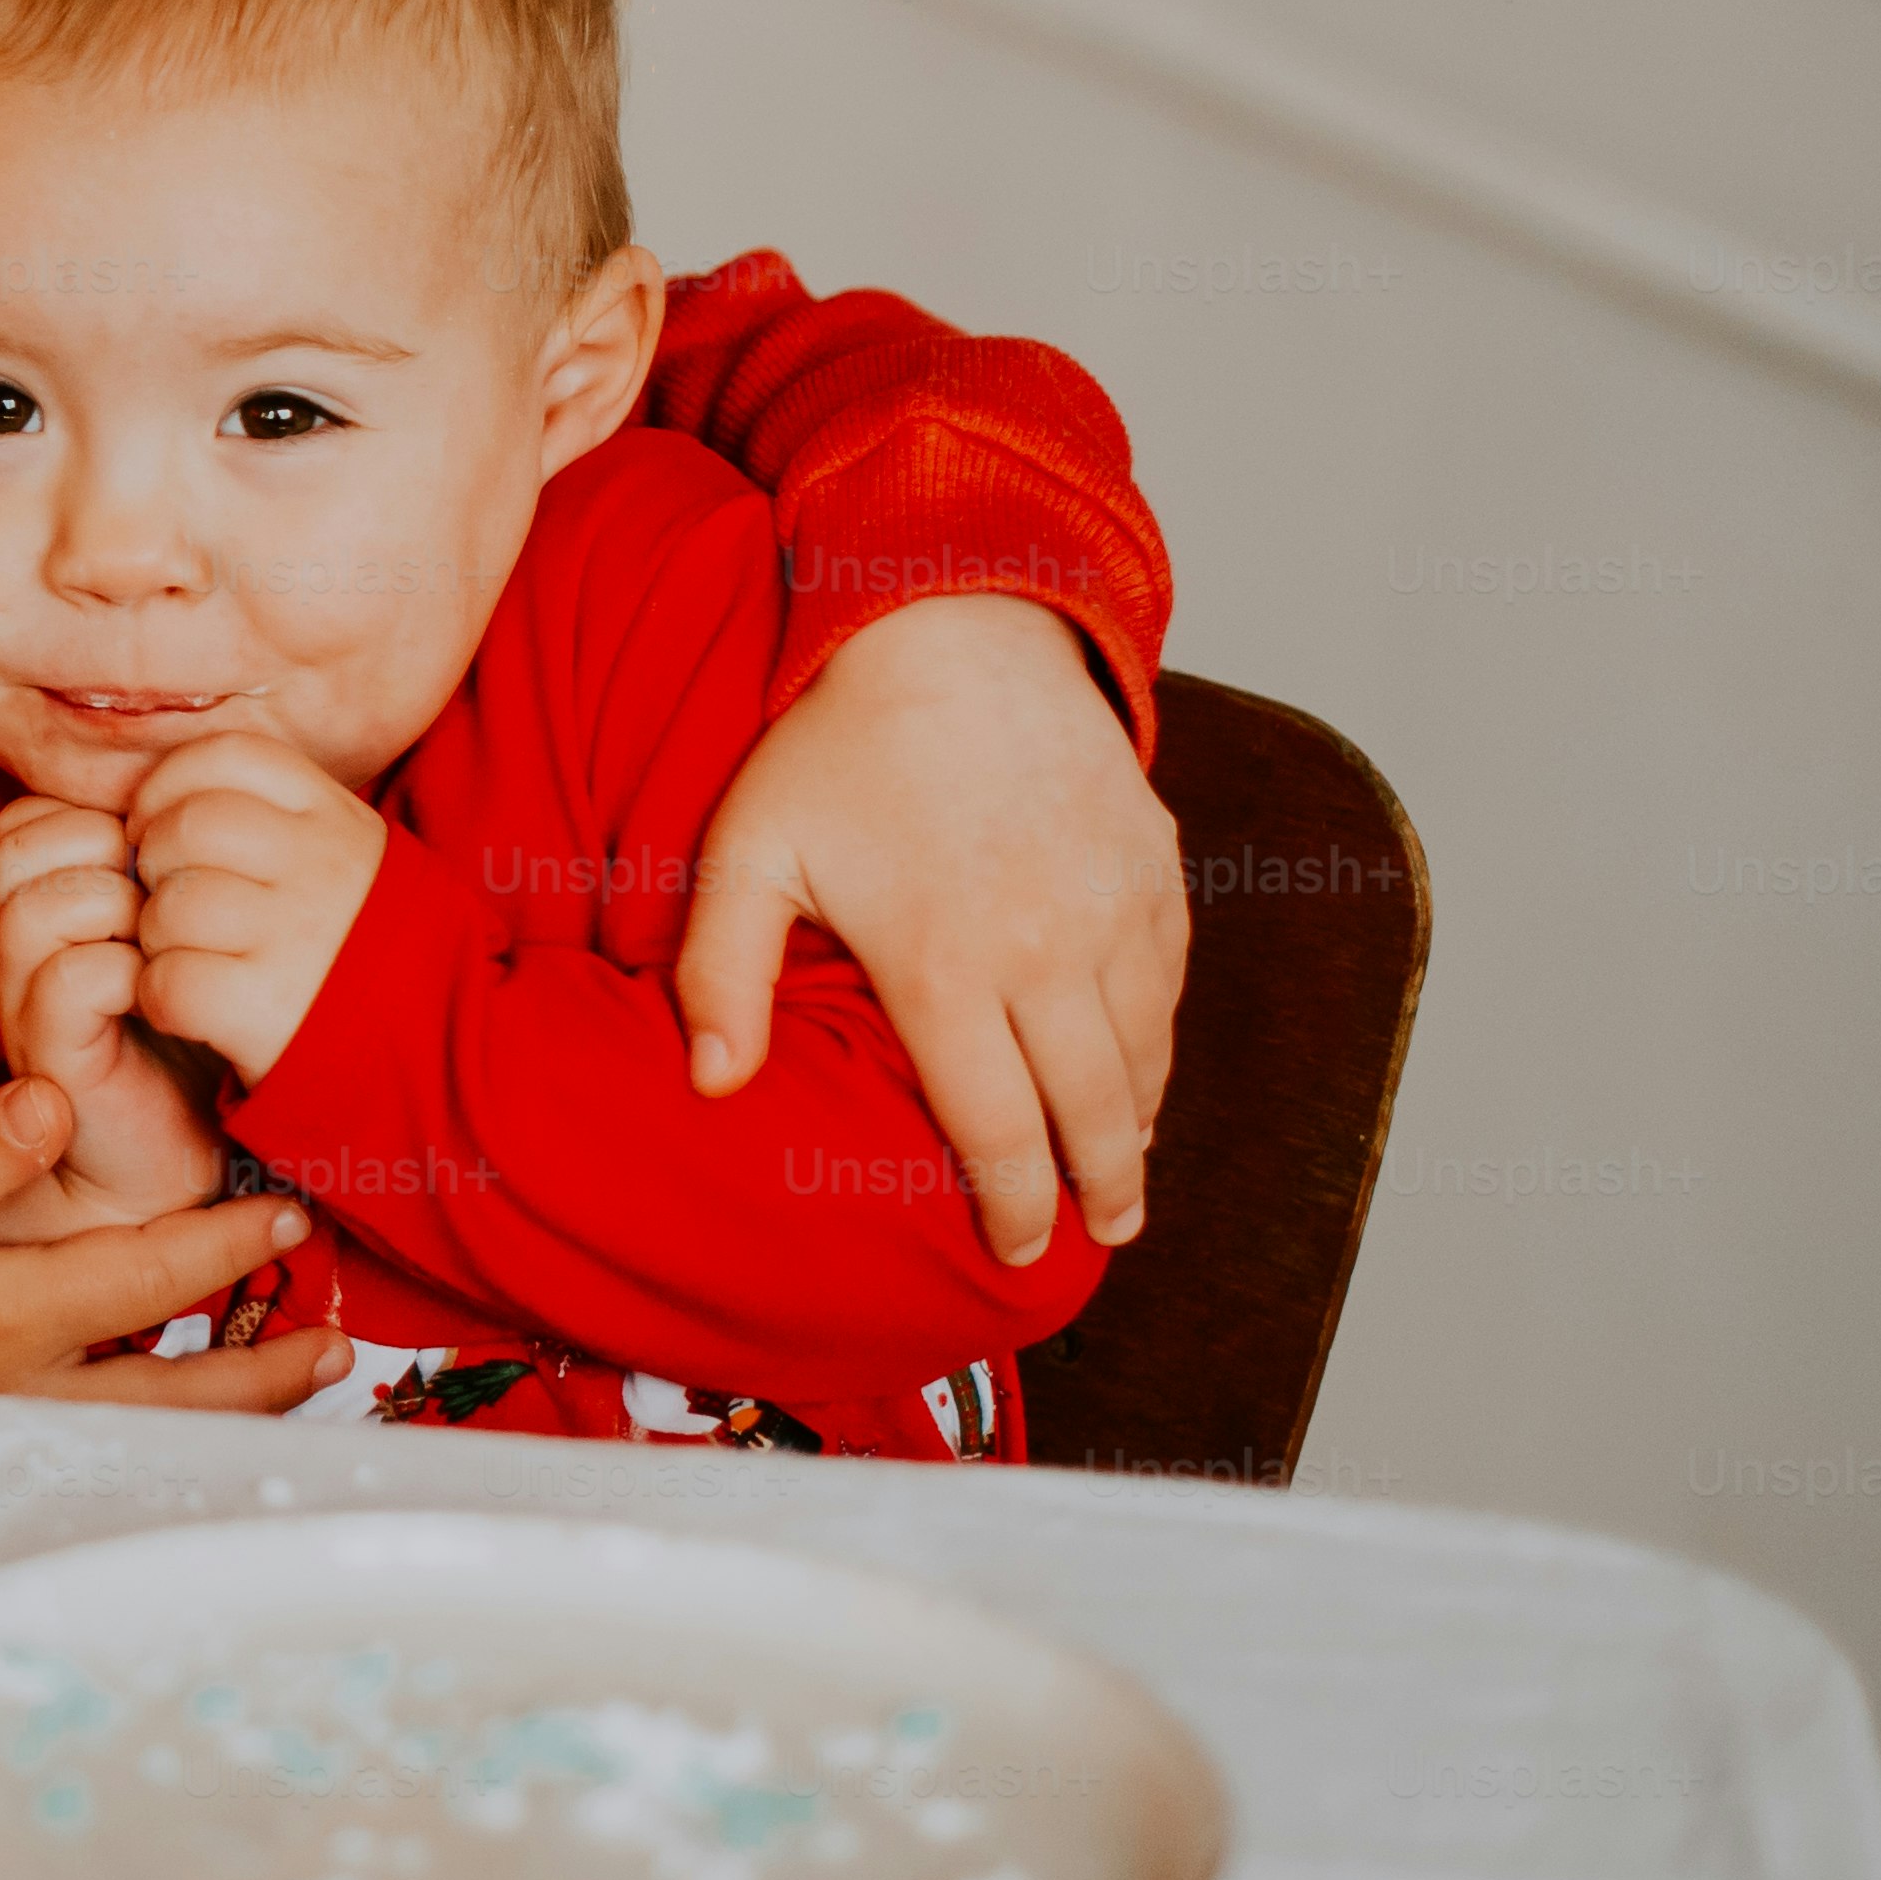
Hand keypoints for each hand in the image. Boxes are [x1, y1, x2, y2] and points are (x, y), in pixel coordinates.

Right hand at [0, 795, 233, 1242]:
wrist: (174, 1152)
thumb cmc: (184, 1029)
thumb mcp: (173, 926)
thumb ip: (163, 859)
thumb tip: (196, 784)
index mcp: (37, 896)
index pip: (38, 805)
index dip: (110, 814)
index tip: (165, 866)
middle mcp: (12, 940)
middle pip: (25, 838)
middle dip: (111, 851)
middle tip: (164, 902)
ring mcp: (20, 996)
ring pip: (41, 900)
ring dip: (121, 910)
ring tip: (164, 947)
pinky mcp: (48, 1053)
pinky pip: (73, 976)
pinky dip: (131, 975)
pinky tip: (163, 998)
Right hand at [0, 1080, 355, 1407]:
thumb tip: (54, 1106)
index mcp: (0, 1320)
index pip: (142, 1284)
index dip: (222, 1249)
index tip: (291, 1221)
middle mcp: (20, 1387)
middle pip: (176, 1396)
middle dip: (264, 1369)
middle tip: (338, 1343)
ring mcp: (7, 1422)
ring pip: (152, 1432)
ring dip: (232, 1407)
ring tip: (297, 1383)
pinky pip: (110, 1442)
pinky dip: (171, 1427)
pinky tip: (198, 1412)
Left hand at [130, 731, 390, 1082]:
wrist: (446, 1054)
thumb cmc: (366, 952)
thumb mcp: (351, 860)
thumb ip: (278, 821)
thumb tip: (170, 801)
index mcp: (337, 818)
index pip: (229, 756)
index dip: (169, 783)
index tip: (153, 821)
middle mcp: (321, 865)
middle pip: (187, 825)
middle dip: (152, 863)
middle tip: (164, 902)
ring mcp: (296, 935)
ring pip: (171, 904)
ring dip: (155, 938)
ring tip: (184, 960)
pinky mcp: (268, 1007)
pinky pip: (170, 980)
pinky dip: (159, 997)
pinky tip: (186, 1009)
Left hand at [675, 591, 1180, 1263]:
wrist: (951, 627)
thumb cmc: (834, 744)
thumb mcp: (748, 851)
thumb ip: (720, 972)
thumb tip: (708, 1085)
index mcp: (946, 963)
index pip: (996, 1128)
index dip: (1012, 1205)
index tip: (1017, 1252)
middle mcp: (1048, 948)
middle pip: (1092, 1113)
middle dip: (1097, 1192)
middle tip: (1096, 1240)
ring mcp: (1116, 907)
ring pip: (1146, 1055)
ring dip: (1138, 1127)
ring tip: (1124, 1178)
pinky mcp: (1158, 867)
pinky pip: (1172, 984)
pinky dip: (1160, 1043)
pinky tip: (1139, 1073)